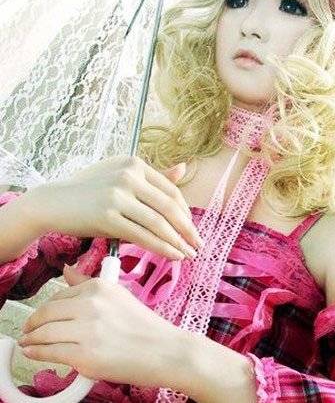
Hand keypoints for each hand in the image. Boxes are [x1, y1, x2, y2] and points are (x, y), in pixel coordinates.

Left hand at [18, 264, 189, 387]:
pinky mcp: (85, 355)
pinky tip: (33, 352)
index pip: (59, 295)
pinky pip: (49, 352)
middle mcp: (92, 304)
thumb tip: (67, 270)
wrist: (164, 350)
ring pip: (43, 333)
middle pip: (46, 313)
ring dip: (30, 339)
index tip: (40, 317)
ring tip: (28, 343)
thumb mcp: (118, 295)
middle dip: (32, 324)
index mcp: (100, 287)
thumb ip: (89, 284)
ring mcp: (87, 330)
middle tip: (28, 331)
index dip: (45, 309)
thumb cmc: (145, 326)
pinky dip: (36, 353)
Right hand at [25, 155, 202, 259]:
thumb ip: (152, 177)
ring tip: (188, 254)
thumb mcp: (120, 176)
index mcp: (135, 164)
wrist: (51, 202)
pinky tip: (173, 255)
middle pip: (169, 206)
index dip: (185, 212)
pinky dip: (161, 247)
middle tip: (198, 245)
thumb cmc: (89, 191)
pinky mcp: (107, 216)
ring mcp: (118, 195)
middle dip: (187, 229)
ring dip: (177, 241)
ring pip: (158, 222)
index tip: (191, 228)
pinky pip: (142, 235)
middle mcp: (129, 176)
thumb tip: (184, 168)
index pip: (171, 190)